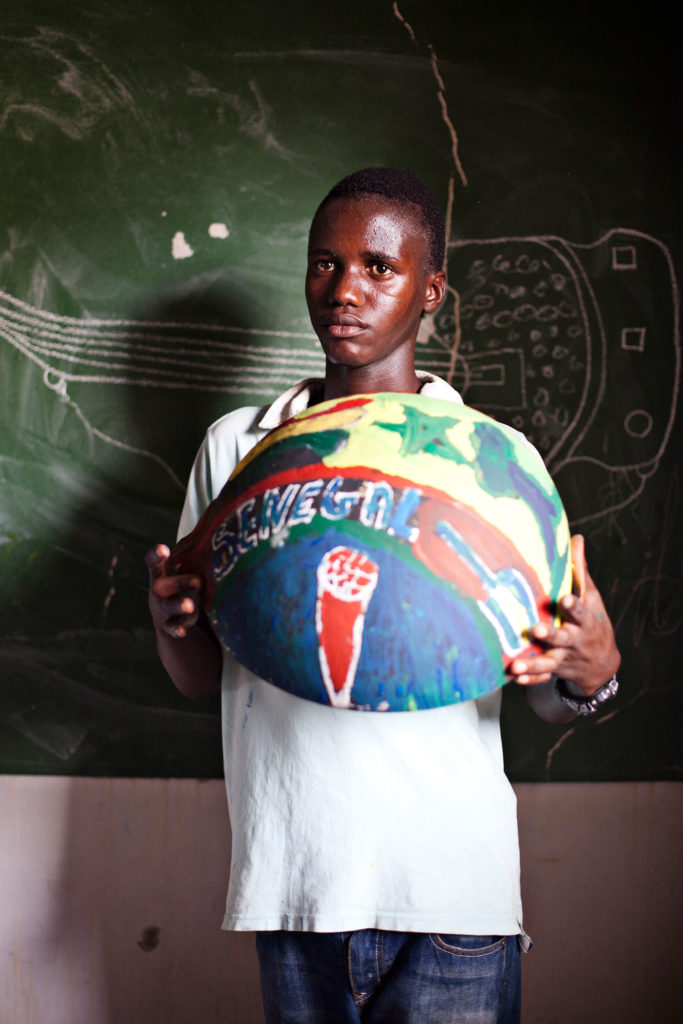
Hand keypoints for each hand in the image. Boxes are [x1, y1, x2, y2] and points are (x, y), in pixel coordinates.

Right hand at [146, 544, 202, 639]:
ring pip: (167, 607)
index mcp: (162, 574)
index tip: (164, 549)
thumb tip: (222, 533)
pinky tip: (183, 631)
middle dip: (180, 582)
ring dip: (178, 605)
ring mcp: (162, 610)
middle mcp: (159, 591)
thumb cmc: (185, 586)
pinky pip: (171, 629)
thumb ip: (195, 558)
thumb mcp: (186, 572)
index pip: (154, 563)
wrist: (175, 619)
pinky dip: (177, 630)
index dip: (156, 555)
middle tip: (199, 581)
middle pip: (162, 585)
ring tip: (190, 605)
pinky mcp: (169, 626)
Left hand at [508, 535, 620, 695]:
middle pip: (562, 638)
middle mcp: (575, 640)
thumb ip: (580, 570)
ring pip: (548, 662)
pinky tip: (515, 677)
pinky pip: (542, 678)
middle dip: (549, 635)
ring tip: (517, 664)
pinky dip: (530, 679)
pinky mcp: (554, 671)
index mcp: (585, 620)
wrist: (603, 664)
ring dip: (533, 664)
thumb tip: (576, 537)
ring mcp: (564, 658)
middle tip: (535, 629)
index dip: (573, 605)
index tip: (564, 599)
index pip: (580, 611)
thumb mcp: (591, 597)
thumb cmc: (592, 621)